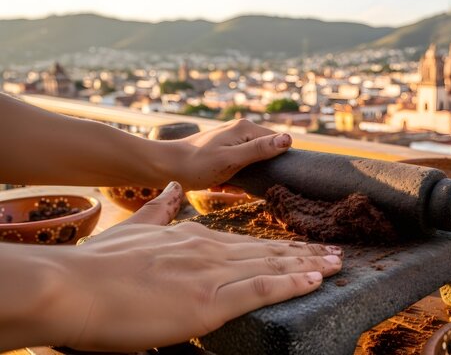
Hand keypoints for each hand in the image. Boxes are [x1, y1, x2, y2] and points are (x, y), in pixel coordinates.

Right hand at [54, 182, 341, 350]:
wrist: (73, 287)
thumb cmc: (99, 266)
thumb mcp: (136, 229)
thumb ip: (160, 210)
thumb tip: (174, 191)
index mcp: (193, 238)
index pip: (246, 242)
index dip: (279, 246)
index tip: (303, 248)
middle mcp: (209, 251)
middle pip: (267, 251)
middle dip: (304, 254)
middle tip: (334, 253)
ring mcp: (212, 274)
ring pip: (272, 266)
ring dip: (308, 266)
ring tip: (336, 264)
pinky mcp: (210, 300)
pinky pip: (262, 288)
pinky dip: (292, 283)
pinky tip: (316, 280)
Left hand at [169, 119, 291, 189]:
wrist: (165, 167)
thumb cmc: (197, 165)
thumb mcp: (231, 160)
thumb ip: (259, 150)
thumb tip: (288, 139)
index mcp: (246, 128)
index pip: (279, 141)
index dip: (278, 161)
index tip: (266, 178)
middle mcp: (241, 129)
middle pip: (267, 151)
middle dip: (259, 171)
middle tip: (242, 185)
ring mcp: (232, 138)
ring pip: (253, 160)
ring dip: (246, 176)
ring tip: (228, 185)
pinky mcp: (225, 149)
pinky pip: (240, 164)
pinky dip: (235, 176)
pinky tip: (222, 184)